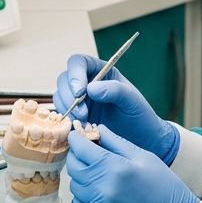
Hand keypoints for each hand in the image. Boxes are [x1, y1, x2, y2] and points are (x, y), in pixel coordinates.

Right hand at [55, 54, 179, 162]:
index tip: (80, 91)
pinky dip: (67, 120)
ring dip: (67, 108)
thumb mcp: (131, 100)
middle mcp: (87, 83)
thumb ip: (114, 90)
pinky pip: (62, 114)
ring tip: (84, 121)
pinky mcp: (76, 117)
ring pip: (60, 96)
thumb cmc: (139, 116)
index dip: (75, 74)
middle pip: (64, 79)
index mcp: (100, 71)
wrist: (141, 140)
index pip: (79, 62)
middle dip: (69, 95)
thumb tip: (91, 88)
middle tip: (83, 113)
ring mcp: (79, 100)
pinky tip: (79, 128)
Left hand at [67, 126, 197, 202]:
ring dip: (81, 176)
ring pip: (74, 185)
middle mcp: (103, 187)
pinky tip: (96, 192)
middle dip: (76, 156)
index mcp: (115, 167)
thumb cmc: (164, 188)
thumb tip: (98, 129)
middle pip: (74, 166)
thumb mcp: (144, 157)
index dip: (75, 139)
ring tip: (95, 173)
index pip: (81, 148)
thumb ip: (117, 142)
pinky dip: (82, 196)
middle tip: (85, 153)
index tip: (76, 136)